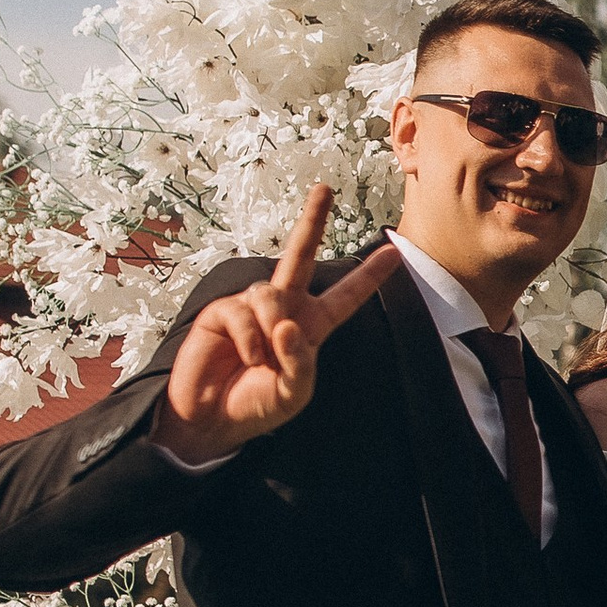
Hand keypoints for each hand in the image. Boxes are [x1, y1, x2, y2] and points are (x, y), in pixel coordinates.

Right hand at [154, 190, 391, 458]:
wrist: (212, 418)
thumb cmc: (258, 406)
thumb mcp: (293, 392)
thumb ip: (300, 362)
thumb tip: (287, 323)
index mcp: (312, 326)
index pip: (346, 297)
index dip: (368, 275)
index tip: (394, 251)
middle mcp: (284, 308)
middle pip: (302, 255)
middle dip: (311, 221)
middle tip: (324, 189)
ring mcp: (253, 306)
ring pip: (271, 295)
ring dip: (270, 330)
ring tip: (261, 361)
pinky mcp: (223, 311)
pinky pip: (243, 313)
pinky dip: (249, 340)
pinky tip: (245, 358)